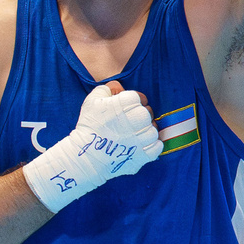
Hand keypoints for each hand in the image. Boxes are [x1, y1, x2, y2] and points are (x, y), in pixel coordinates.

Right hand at [21, 82, 160, 213]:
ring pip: (153, 130)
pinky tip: (139, 145)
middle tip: (127, 123)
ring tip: (132, 135)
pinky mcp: (144, 154)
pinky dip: (151, 145)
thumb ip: (107, 89)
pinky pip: (157, 146)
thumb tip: (118, 87)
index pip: (138, 97)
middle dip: (139, 116)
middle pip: (147, 113)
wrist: (86, 156)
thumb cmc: (89, 126)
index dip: (131, 103)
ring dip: (145, 131)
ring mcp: (142, 138)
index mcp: (126, 103)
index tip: (123, 110)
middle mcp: (137, 119)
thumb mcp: (92, 100)